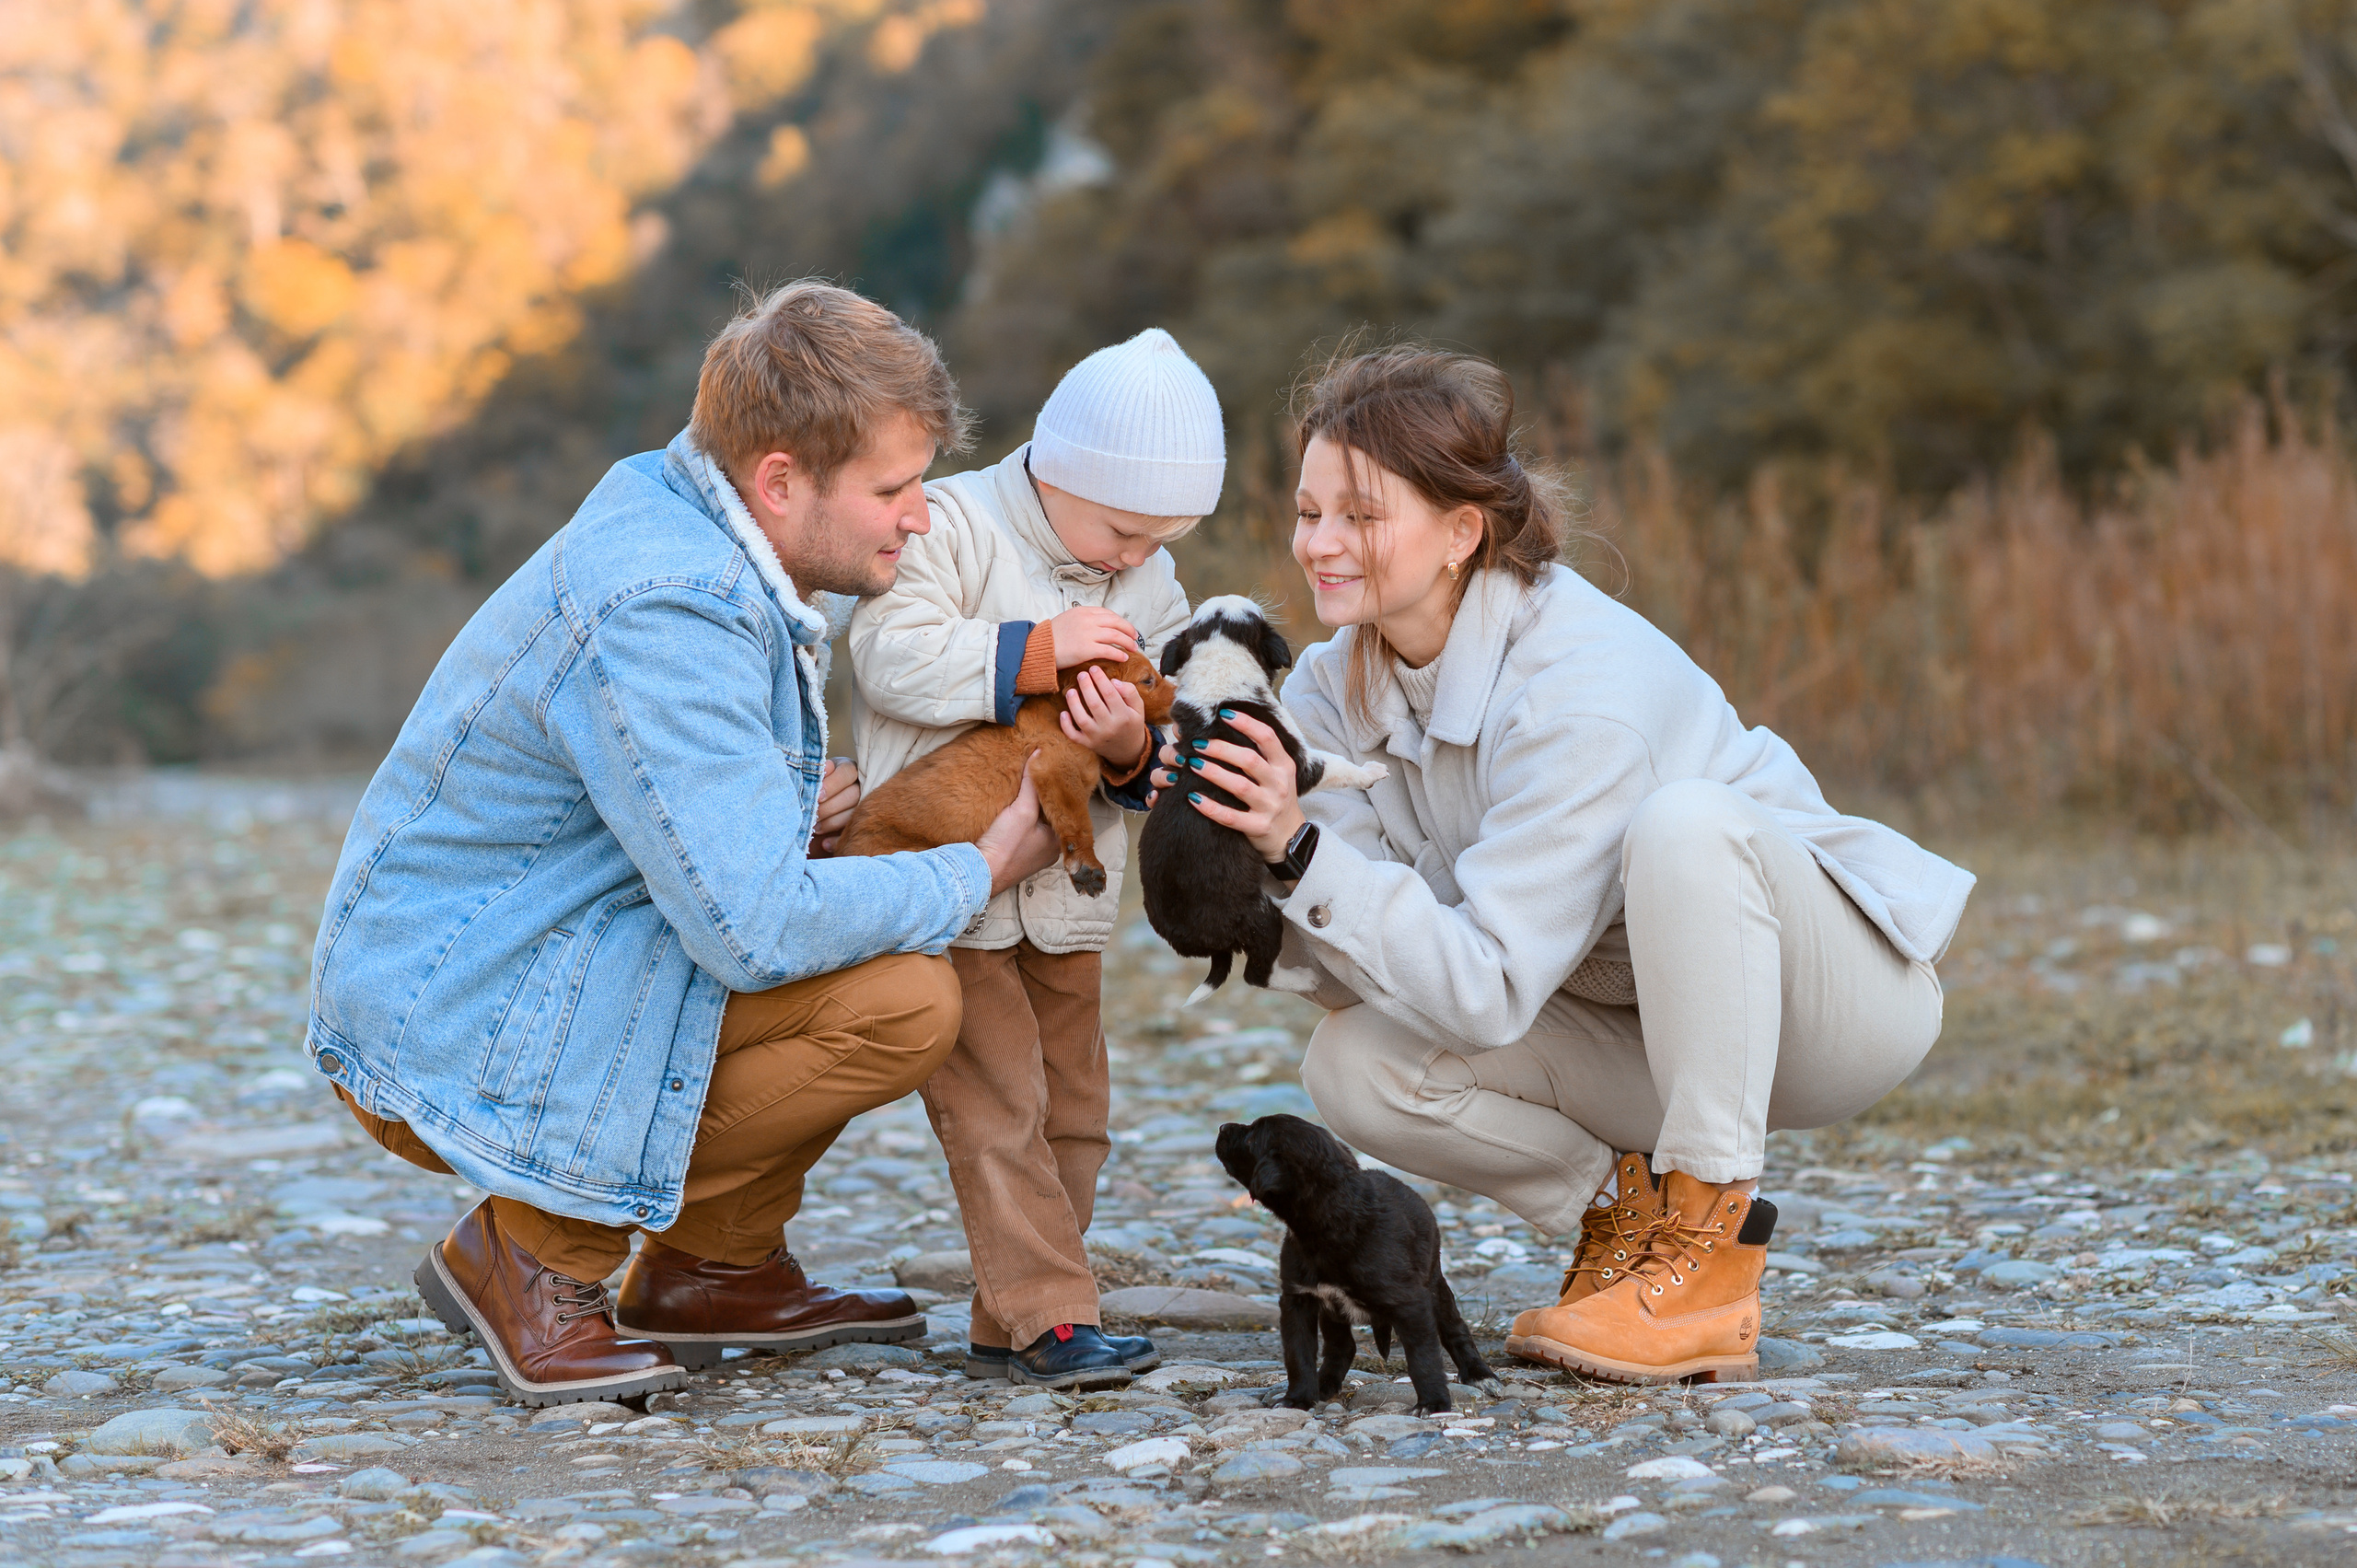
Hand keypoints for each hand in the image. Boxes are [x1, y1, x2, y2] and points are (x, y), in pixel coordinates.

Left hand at [810, 758, 859, 854]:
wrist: (808, 810)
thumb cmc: (809, 788)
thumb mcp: (812, 777)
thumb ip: (817, 774)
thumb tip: (826, 768)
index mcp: (847, 770)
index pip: (847, 772)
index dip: (833, 784)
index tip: (819, 796)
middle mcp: (859, 785)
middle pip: (854, 794)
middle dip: (831, 806)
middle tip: (815, 814)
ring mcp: (862, 805)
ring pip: (855, 813)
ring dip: (833, 822)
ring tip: (815, 828)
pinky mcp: (860, 825)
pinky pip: (855, 834)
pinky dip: (839, 840)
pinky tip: (825, 844)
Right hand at [973, 753, 1060, 894]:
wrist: (978, 873)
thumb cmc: (1004, 846)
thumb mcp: (1022, 809)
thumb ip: (1031, 784)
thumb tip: (1038, 755)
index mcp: (1058, 842)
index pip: (1062, 809)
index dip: (1054, 792)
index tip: (1048, 775)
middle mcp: (1049, 851)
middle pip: (1048, 817)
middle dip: (1040, 801)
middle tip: (1033, 781)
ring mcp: (1033, 856)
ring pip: (1035, 825)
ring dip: (1028, 812)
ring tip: (1020, 793)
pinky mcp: (1017, 857)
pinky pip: (1022, 834)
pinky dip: (1018, 823)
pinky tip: (1009, 812)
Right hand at [1048, 605, 1139, 667]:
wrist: (1038, 648)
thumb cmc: (1050, 637)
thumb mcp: (1067, 619)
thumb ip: (1082, 620)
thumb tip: (1097, 625)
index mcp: (1083, 611)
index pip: (1108, 614)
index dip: (1120, 621)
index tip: (1127, 628)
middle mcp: (1087, 620)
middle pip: (1116, 623)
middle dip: (1128, 630)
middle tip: (1135, 638)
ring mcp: (1088, 634)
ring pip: (1116, 636)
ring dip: (1127, 642)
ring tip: (1133, 648)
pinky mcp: (1087, 649)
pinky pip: (1109, 650)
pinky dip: (1119, 653)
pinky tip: (1124, 657)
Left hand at [1059, 667, 1147, 765]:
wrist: (1128, 749)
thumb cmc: (1131, 722)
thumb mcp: (1138, 707)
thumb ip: (1130, 692)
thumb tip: (1113, 681)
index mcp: (1124, 716)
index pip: (1110, 694)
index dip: (1100, 679)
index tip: (1094, 668)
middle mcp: (1110, 727)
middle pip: (1094, 704)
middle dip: (1086, 686)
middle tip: (1082, 674)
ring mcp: (1097, 737)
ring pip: (1081, 719)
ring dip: (1073, 703)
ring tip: (1071, 691)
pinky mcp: (1087, 744)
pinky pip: (1073, 736)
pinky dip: (1066, 725)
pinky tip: (1063, 713)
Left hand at [1151, 710, 1304, 861]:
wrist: (1290, 837)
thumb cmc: (1276, 798)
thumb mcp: (1278, 773)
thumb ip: (1260, 754)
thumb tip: (1226, 725)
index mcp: (1284, 765)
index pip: (1267, 737)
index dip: (1246, 723)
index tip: (1223, 714)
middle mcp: (1279, 784)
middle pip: (1249, 760)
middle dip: (1221, 749)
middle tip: (1197, 744)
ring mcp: (1270, 807)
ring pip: (1240, 787)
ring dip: (1214, 773)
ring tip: (1192, 764)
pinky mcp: (1258, 827)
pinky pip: (1231, 817)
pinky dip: (1211, 808)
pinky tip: (1193, 798)